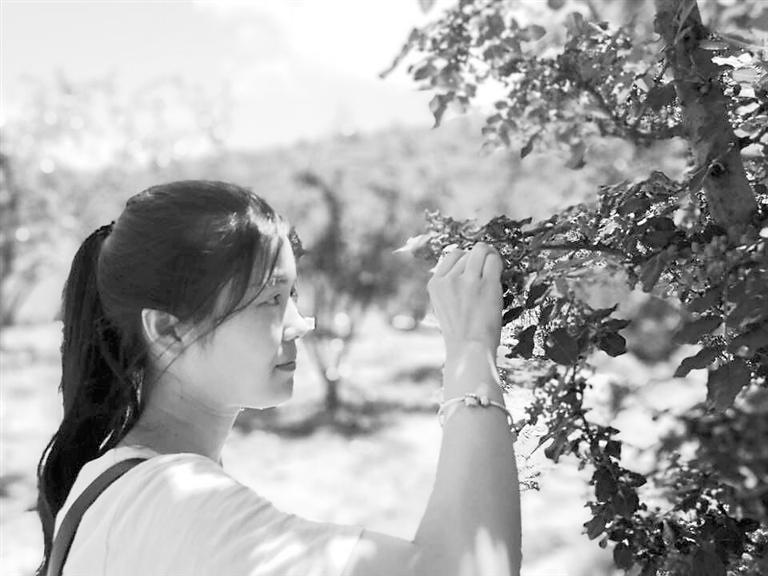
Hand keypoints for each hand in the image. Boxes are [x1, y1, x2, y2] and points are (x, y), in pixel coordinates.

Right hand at [426, 242, 502, 356]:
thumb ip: (450, 285)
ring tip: (494, 269)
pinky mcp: (486, 284)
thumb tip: (466, 264)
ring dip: (490, 257)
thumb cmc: (461, 332)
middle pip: (467, 252)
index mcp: (435, 284)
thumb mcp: (443, 306)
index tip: (474, 268)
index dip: (465, 259)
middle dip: (478, 257)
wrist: (469, 349)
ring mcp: (468, 280)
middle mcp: (449, 279)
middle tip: (487, 267)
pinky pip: (494, 260)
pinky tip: (500, 273)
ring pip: (481, 251)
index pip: (452, 256)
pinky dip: (499, 263)